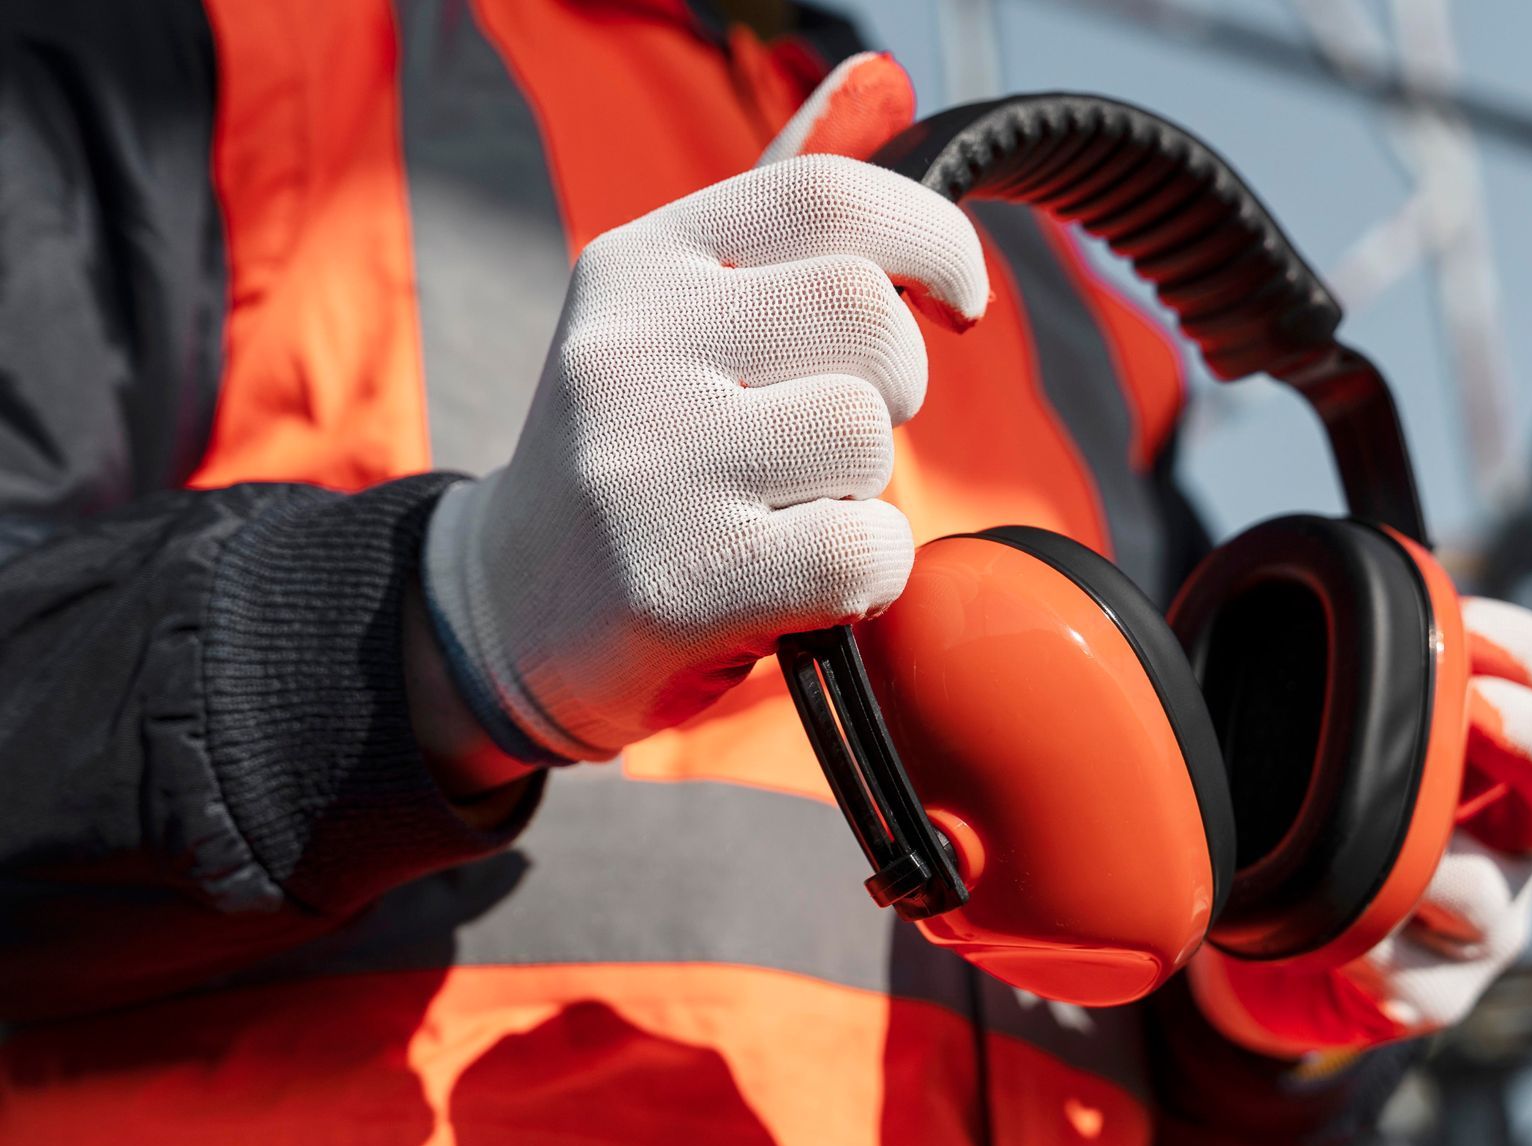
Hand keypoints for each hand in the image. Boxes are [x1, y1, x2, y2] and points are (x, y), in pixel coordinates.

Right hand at [420, 59, 987, 765]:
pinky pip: (862, 552)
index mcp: (640, 263)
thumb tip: (883, 80)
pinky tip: (800, 579)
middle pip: (868, 314)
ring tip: (793, 508)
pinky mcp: (677, 581)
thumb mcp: (680, 310)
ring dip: (866, 486)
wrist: (506, 610)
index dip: (933, 242)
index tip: (955, 301)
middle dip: (897, 382)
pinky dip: (868, 575)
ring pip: (865, 435)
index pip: (831, 196)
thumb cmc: (636, 452)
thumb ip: (781, 207)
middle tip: (843, 435)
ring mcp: (648, 464)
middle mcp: (631, 347)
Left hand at [1189, 599, 1531, 1058]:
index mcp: (1496, 757)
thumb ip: (1323, 669)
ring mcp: (1487, 925)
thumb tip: (1285, 594)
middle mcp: (1514, 840)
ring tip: (1349, 848)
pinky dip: (1369, 956)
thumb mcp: (1313, 729)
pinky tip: (1328, 939)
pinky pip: (1418, 981)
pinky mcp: (1437, 996)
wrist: (1263, 945)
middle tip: (1474, 709)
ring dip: (1420, 866)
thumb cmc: (1300, 807)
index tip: (1465, 625)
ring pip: (1483, 893)